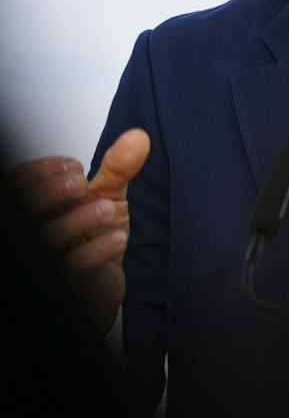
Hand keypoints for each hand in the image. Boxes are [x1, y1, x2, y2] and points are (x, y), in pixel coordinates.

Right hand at [7, 129, 150, 335]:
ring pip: (51, 236)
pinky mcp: (72, 279)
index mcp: (43, 204)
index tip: (76, 167)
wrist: (106, 276)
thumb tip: (139, 137)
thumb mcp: (107, 195)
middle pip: (28, 207)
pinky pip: (75, 265)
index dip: (42, 170)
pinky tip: (118, 238)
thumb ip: (119, 167)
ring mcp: (53, 254)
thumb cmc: (97, 234)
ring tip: (107, 209)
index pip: (20, 181)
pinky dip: (97, 250)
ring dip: (80, 219)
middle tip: (82, 184)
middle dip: (52, 191)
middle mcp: (41, 227)